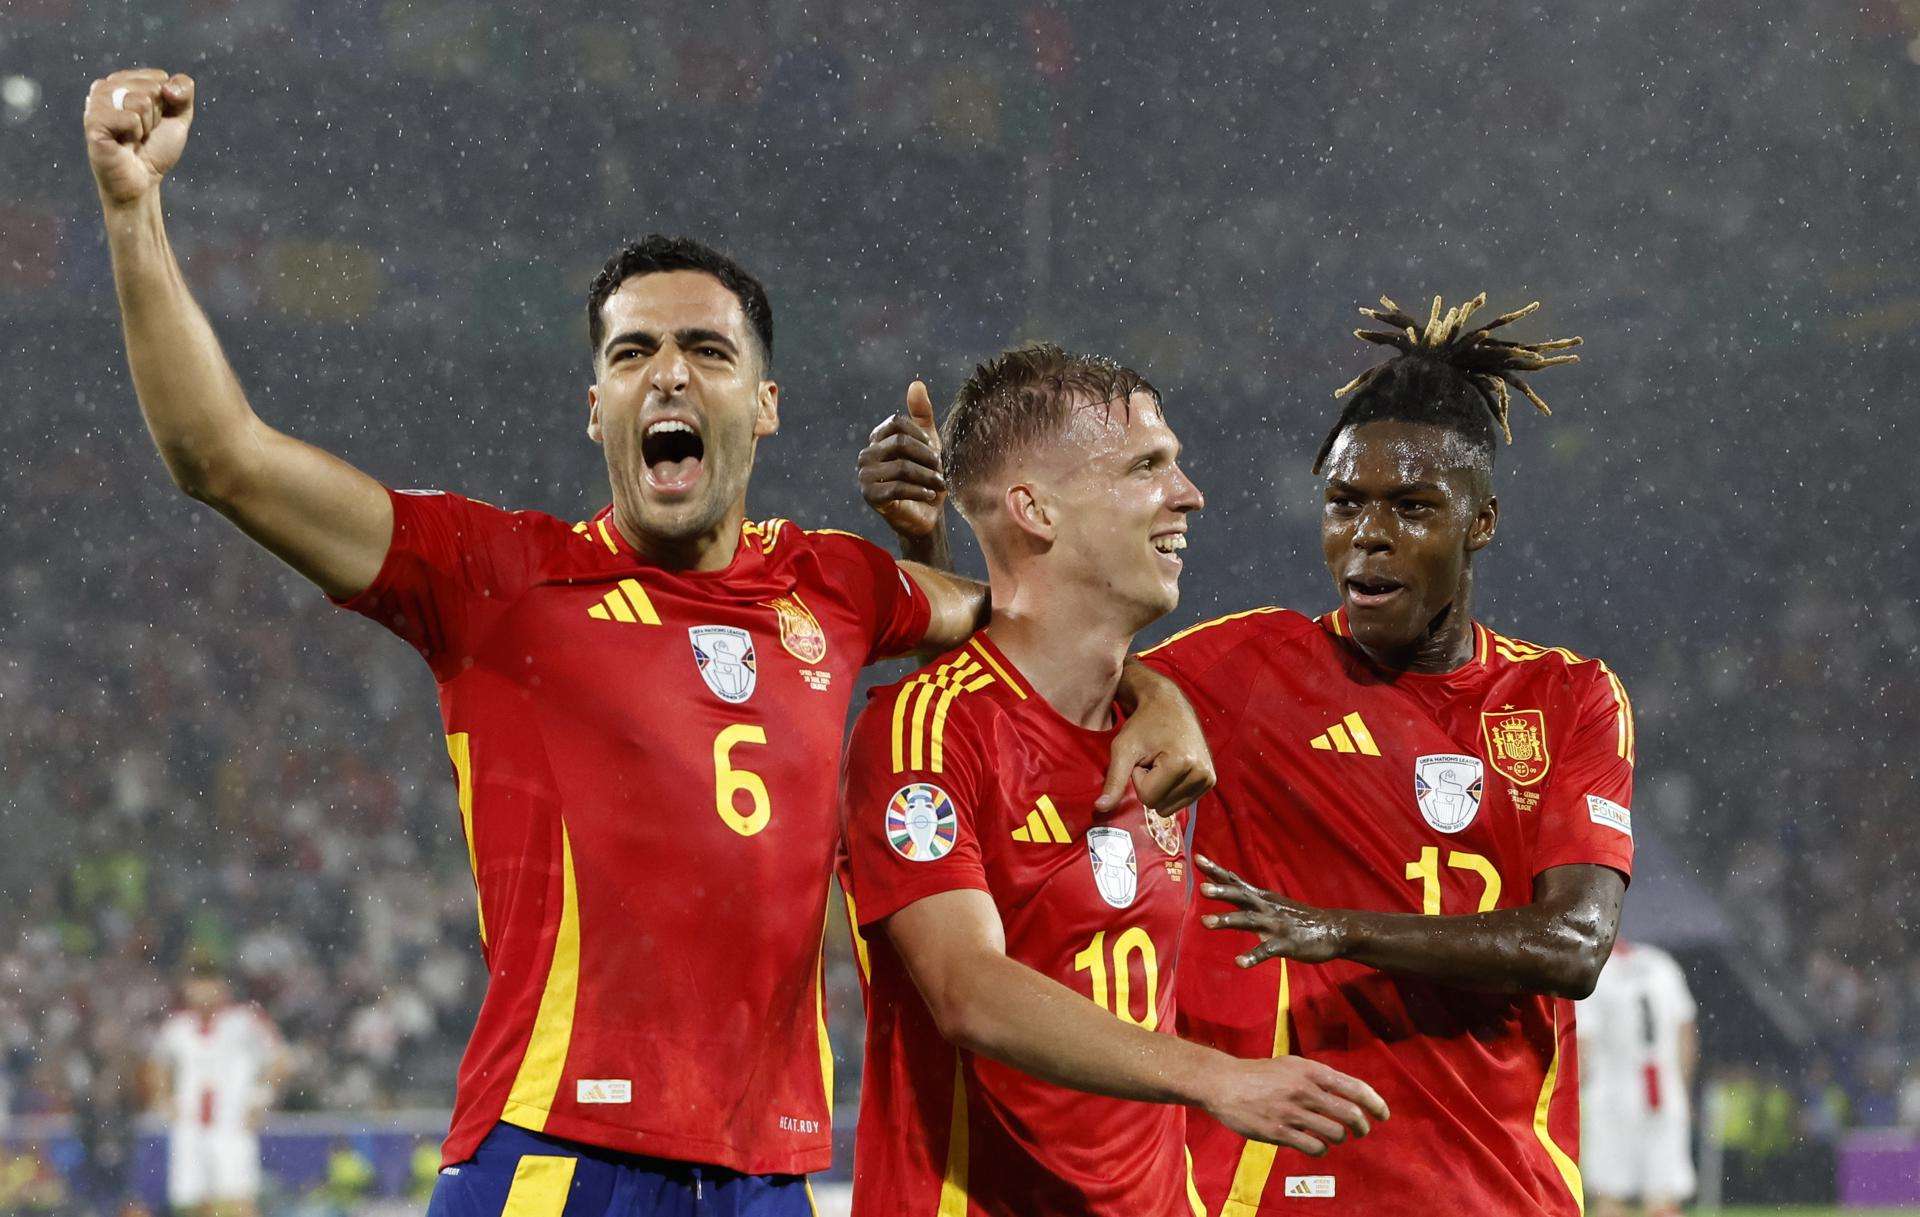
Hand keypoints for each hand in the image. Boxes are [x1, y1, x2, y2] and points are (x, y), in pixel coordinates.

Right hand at [84, 70, 195, 207]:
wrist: (143, 180)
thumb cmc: (156, 148)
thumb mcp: (178, 116)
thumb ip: (183, 91)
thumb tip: (167, 85)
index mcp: (124, 81)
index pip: (160, 78)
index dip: (166, 104)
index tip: (154, 121)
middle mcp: (107, 86)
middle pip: (152, 88)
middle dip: (156, 116)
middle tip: (142, 132)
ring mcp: (96, 102)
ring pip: (141, 100)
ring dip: (146, 126)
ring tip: (132, 137)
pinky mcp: (93, 121)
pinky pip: (130, 118)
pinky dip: (135, 134)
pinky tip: (122, 142)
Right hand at [858, 380, 945, 541]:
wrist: (926, 514)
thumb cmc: (926, 476)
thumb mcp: (929, 442)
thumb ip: (922, 414)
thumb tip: (916, 383)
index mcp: (877, 439)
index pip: (897, 423)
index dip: (921, 435)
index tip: (935, 450)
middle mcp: (866, 455)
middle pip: (901, 443)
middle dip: (927, 457)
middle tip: (941, 470)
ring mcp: (865, 476)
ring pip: (902, 467)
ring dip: (927, 476)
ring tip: (939, 485)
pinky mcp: (871, 497)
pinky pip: (898, 488)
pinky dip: (919, 491)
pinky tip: (930, 495)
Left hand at [1099, 667, 1214, 812]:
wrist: (1168, 704)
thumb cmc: (1143, 724)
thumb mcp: (1123, 749)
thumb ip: (1114, 781)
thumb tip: (1100, 808)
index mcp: (1182, 764)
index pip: (1147, 798)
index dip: (1138, 777)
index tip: (1144, 757)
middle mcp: (1201, 773)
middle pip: (1160, 806)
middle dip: (1150, 785)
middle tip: (1153, 759)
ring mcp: (1208, 778)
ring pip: (1170, 807)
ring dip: (1160, 787)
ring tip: (1163, 762)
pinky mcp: (1210, 781)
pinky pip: (1181, 802)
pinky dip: (1171, 788)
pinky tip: (1173, 766)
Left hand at [1198, 856, 1347, 965]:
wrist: (1331, 929)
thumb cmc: (1295, 916)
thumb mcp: (1269, 901)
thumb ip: (1245, 894)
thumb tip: (1221, 881)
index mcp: (1260, 898)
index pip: (1235, 880)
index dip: (1216, 870)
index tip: (1197, 857)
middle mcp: (1266, 907)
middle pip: (1241, 896)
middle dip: (1222, 891)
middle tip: (1202, 888)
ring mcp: (1276, 925)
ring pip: (1249, 920)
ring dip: (1228, 920)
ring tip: (1205, 922)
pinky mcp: (1286, 943)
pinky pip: (1267, 950)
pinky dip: (1253, 956)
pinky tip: (1239, 962)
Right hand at [1198, 1053, 1387, 1154]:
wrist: (1223, 1083)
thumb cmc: (1260, 1074)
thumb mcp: (1293, 1065)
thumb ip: (1320, 1077)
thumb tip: (1351, 1093)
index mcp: (1311, 1071)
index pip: (1356, 1088)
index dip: (1376, 1104)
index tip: (1383, 1115)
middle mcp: (1305, 1090)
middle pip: (1351, 1114)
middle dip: (1362, 1127)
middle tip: (1360, 1131)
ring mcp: (1292, 1112)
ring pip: (1335, 1134)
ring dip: (1339, 1138)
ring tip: (1332, 1136)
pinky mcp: (1279, 1132)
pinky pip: (1315, 1148)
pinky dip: (1321, 1149)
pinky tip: (1316, 1145)